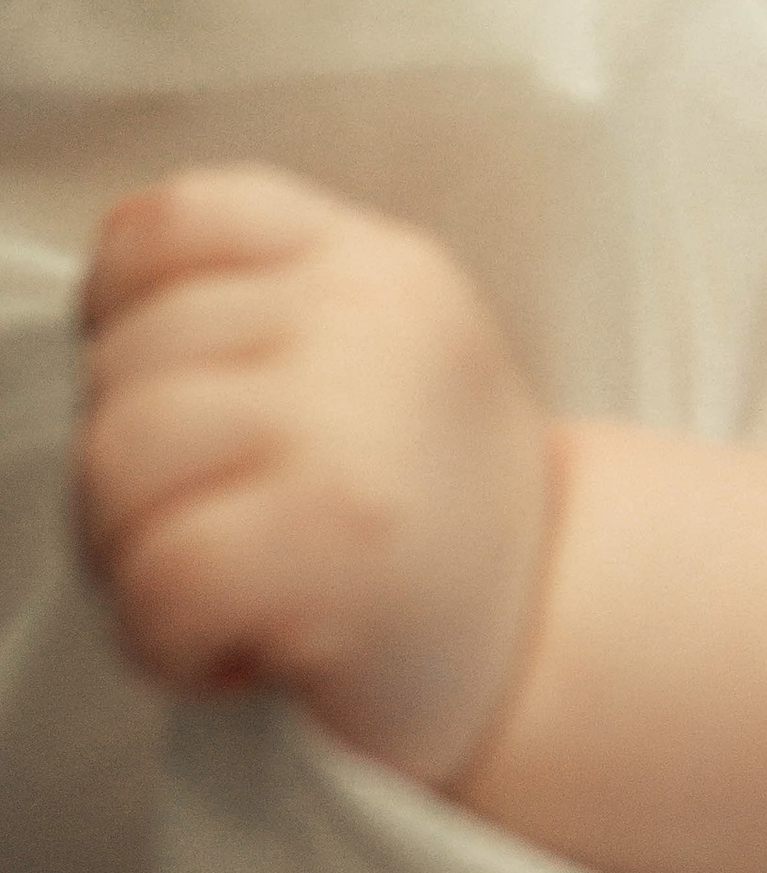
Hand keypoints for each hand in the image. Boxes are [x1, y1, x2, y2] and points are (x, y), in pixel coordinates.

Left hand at [76, 166, 552, 787]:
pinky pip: (158, 574)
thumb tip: (102, 320)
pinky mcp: (340, 543)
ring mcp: (355, 421)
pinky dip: (164, 640)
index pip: (171, 222)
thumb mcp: (378, 357)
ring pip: (117, 460)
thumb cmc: (432, 521)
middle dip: (123, 479)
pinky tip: (232, 649)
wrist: (558, 640)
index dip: (119, 313)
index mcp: (369, 263)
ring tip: (213, 593)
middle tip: (207, 540)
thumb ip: (261, 306)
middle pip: (122, 364)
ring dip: (130, 558)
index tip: (162, 399)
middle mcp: (364, 316)